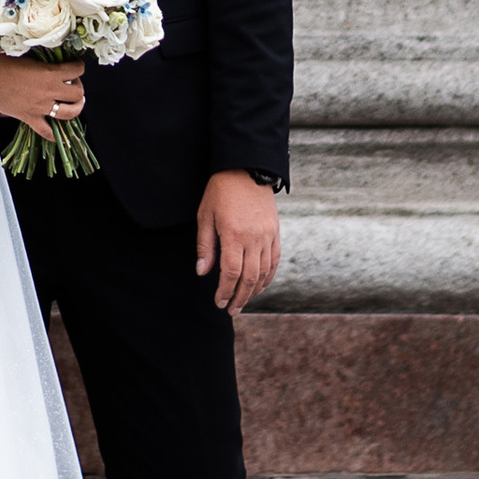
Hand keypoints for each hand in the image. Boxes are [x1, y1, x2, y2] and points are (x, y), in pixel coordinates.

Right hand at [0, 56, 85, 142]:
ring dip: (75, 109)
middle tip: (74, 85)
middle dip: (79, 88)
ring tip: (75, 104)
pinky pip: (46, 131)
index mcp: (49, 73)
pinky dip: (53, 134)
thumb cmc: (0, 63)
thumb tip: (50, 61)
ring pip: (69, 113)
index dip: (79, 67)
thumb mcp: (26, 56)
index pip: (76, 70)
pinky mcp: (29, 118)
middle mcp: (48, 91)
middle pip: (77, 94)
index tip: (76, 66)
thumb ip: (42, 61)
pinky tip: (56, 134)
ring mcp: (40, 107)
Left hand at [196, 170, 278, 312]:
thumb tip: (203, 272)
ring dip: (254, 291)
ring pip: (264, 272)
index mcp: (234, 234)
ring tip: (243, 301)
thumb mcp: (205, 215)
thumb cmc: (221, 191)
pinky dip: (268, 276)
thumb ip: (205, 246)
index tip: (219, 302)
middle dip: (239, 297)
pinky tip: (260, 285)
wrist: (246, 168)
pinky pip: (274, 260)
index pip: (231, 272)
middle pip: (249, 277)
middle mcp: (254, 238)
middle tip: (231, 310)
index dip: (225, 291)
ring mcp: (268, 235)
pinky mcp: (275, 232)